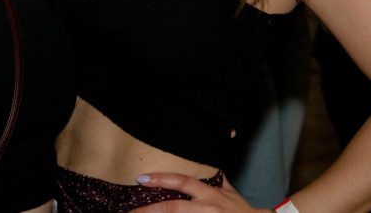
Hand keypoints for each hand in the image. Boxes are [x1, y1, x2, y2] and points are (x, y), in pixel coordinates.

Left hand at [130, 173, 262, 211]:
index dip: (161, 179)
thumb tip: (200, 162)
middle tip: (130, 211)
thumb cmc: (240, 210)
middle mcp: (207, 208)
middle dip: (149, 210)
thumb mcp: (228, 191)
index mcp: (210, 194)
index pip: (182, 182)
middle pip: (173, 208)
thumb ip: (213, 178)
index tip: (141, 178)